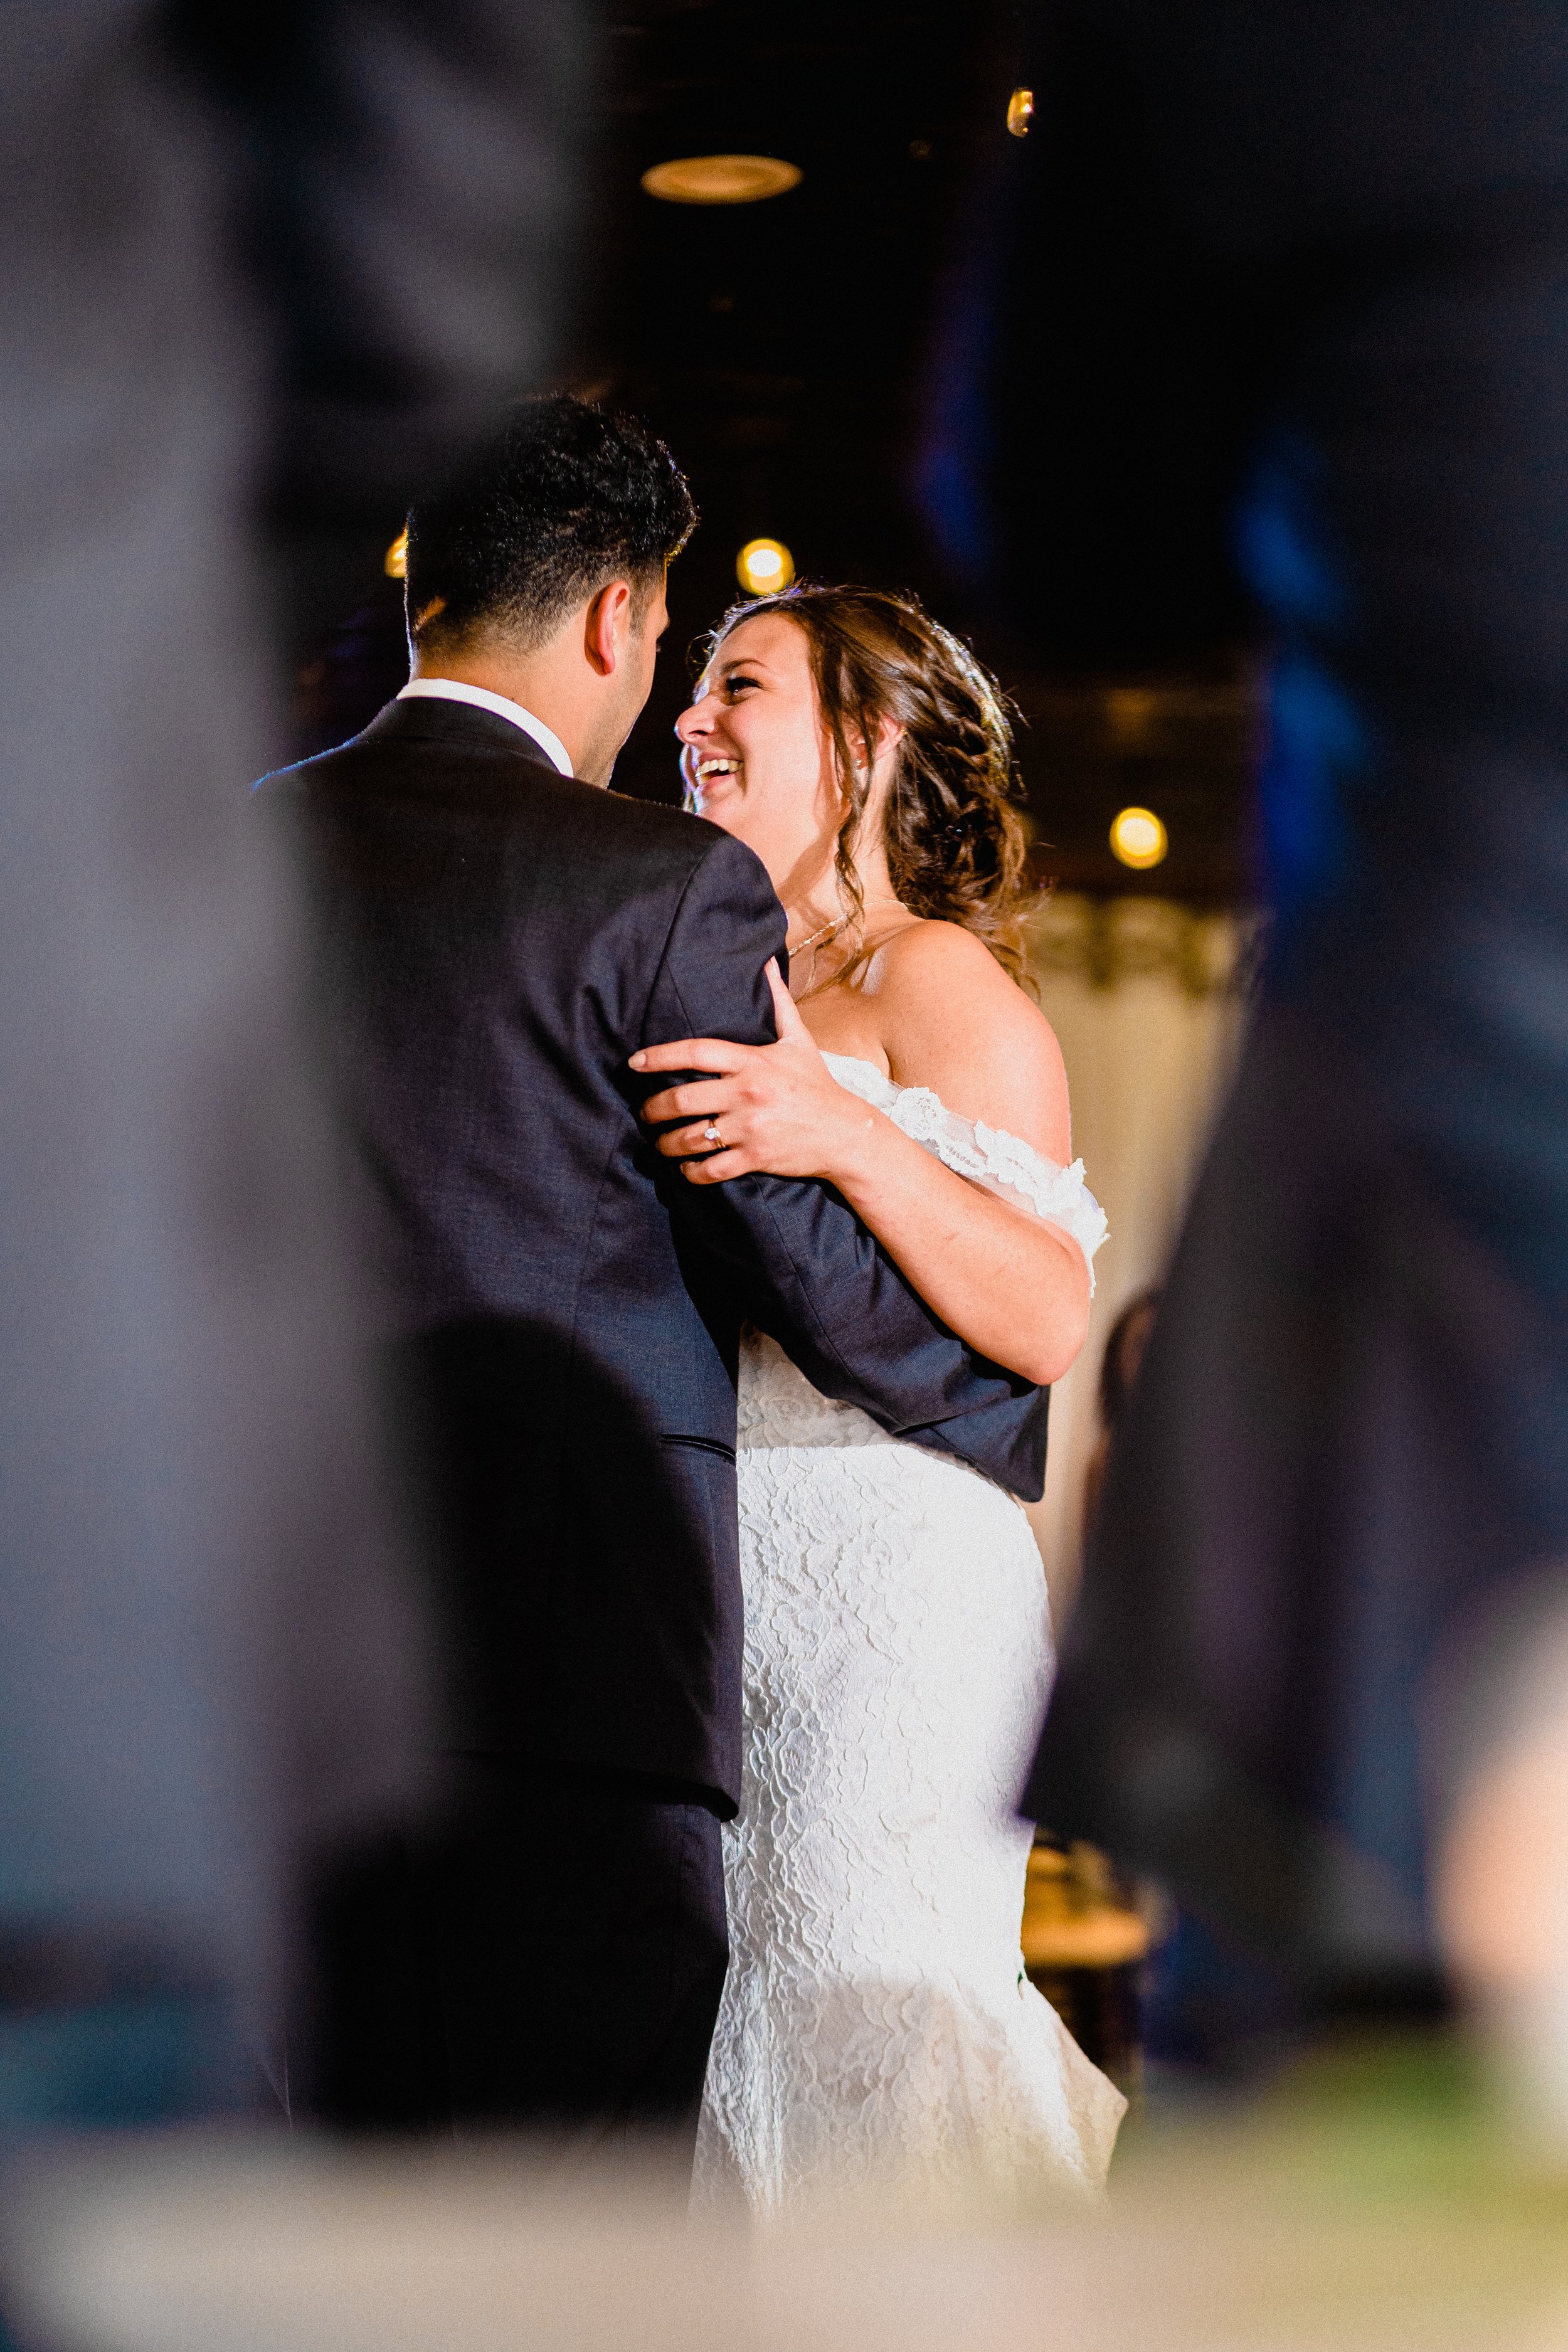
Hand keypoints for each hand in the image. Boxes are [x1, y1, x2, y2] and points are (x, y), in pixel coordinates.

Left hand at [630, 962, 878, 1185]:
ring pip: (689, 1138)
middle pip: (681, 1099)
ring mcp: (750, 1128)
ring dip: (665, 1144)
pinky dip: (691, 1172)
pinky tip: (684, 1168)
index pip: (696, 1053)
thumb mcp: (799, 1039)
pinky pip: (710, 1169)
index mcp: (752, 1061)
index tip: (634, 1063)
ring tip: (659, 1143)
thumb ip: (778, 1000)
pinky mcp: (755, 1158)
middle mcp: (747, 1094)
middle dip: (653, 1109)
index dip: (660, 1057)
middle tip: (644, 1112)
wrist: (845, 1133)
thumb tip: (768, 959)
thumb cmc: (816, 1084)